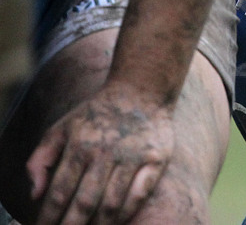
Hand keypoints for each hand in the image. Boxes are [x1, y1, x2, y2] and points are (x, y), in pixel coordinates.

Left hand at [27, 81, 173, 224]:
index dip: (50, 218)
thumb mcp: (61, 127)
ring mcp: (133, 156)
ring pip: (112, 204)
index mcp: (80, 145)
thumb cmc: (97, 113)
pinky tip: (116, 219)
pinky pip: (140, 195)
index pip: (59, 193)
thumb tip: (35, 195)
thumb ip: (40, 159)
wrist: (141, 88)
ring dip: (99, 224)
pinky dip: (127, 213)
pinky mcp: (157, 158)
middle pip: (85, 203)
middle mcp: (106, 152)